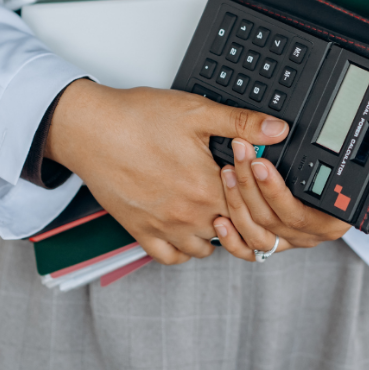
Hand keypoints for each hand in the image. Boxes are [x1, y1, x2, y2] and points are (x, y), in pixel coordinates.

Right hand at [44, 80, 289, 264]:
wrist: (90, 129)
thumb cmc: (138, 118)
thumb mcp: (197, 111)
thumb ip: (241, 123)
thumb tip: (278, 130)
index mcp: (208, 187)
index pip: (252, 207)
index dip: (257, 194)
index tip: (254, 180)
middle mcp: (189, 215)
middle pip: (232, 231)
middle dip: (238, 214)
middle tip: (234, 194)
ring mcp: (165, 227)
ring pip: (206, 249)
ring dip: (214, 232)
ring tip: (212, 207)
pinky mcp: (140, 232)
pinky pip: (171, 258)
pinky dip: (183, 249)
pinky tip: (186, 228)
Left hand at [212, 137, 368, 260]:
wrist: (350, 185)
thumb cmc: (360, 180)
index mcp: (330, 223)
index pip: (297, 214)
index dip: (275, 191)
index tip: (261, 164)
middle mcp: (307, 235)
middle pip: (270, 218)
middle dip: (249, 184)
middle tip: (239, 152)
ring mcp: (287, 240)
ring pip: (255, 231)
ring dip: (236, 202)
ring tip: (227, 170)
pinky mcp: (270, 240)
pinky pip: (248, 249)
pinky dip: (231, 238)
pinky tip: (218, 217)